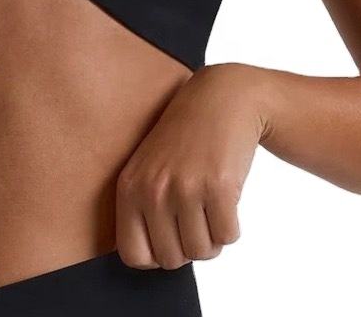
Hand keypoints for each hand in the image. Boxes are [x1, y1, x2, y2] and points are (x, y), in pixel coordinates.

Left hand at [115, 62, 269, 269]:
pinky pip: (229, 237)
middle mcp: (152, 189)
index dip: (157, 253)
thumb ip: (142, 209)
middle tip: (195, 214)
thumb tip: (152, 261)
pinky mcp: (218, 187)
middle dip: (188, 245)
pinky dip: (232, 225)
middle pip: (172, 260)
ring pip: (202, 252)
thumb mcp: (149, 167)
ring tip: (209, 202)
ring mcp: (185, 188)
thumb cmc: (185, 140)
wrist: (221, 99)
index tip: (170, 234)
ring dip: (212, 236)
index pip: (134, 256)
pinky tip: (225, 194)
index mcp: (128, 188)